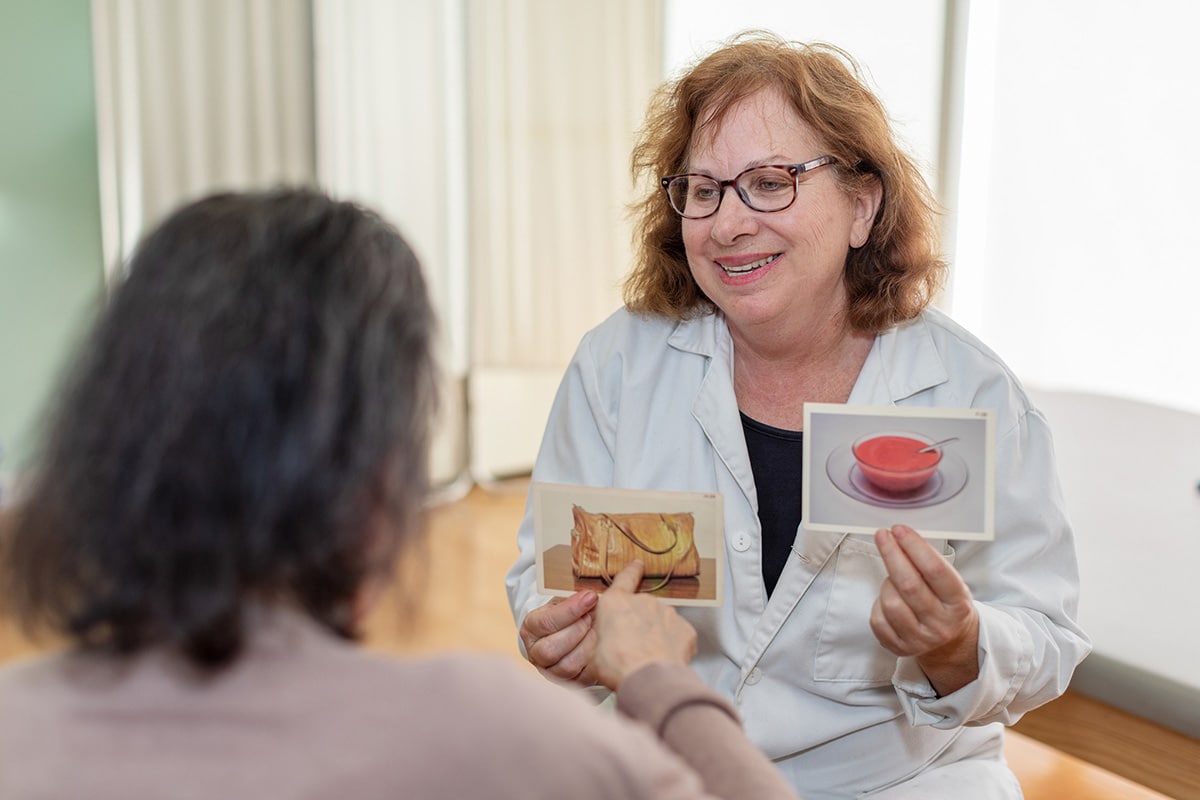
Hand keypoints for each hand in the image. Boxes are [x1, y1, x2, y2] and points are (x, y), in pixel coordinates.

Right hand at [519, 590, 598, 685]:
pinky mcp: (568, 682)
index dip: (570, 610)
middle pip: (551, 649)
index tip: (591, 597)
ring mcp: (550, 670)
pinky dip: (595, 662)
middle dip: (577, 631)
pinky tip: (602, 647)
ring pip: (566, 667)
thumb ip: (575, 594)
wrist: (573, 630)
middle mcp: (536, 652)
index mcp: (531, 628)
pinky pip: (582, 679)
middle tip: (593, 617)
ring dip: (587, 647)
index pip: (545, 622)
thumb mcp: (566, 599)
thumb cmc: (570, 612)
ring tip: (600, 631)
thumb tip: (592, 591)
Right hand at [589, 561, 696, 691]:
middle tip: (632, 648)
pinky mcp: (685, 628)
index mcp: (616, 603)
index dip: (631, 571)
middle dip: (639, 624)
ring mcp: (667, 613)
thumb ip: (600, 640)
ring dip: (656, 636)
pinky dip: (672, 646)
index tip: (637, 566)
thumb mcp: (592, 654)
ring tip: (648, 658)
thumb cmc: (618, 665)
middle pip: (641, 609)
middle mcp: (643, 601)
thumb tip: (604, 644)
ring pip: (660, 622)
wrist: (648, 679)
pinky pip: (677, 635)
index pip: (624, 579)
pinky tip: (663, 660)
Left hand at [870, 525, 979, 695]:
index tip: (899, 530)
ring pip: (890, 602)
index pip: (935, 571)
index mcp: (958, 603)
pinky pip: (878, 619)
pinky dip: (879, 603)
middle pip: (909, 585)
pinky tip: (889, 598)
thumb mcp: (950, 582)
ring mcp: (920, 639)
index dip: (914, 547)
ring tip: (894, 578)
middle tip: (883, 536)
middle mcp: (941, 624)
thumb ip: (929, 562)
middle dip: (892, 555)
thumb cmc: (946, 602)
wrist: (950, 639)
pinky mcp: (900, 648)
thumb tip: (901, 536)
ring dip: (887, 582)